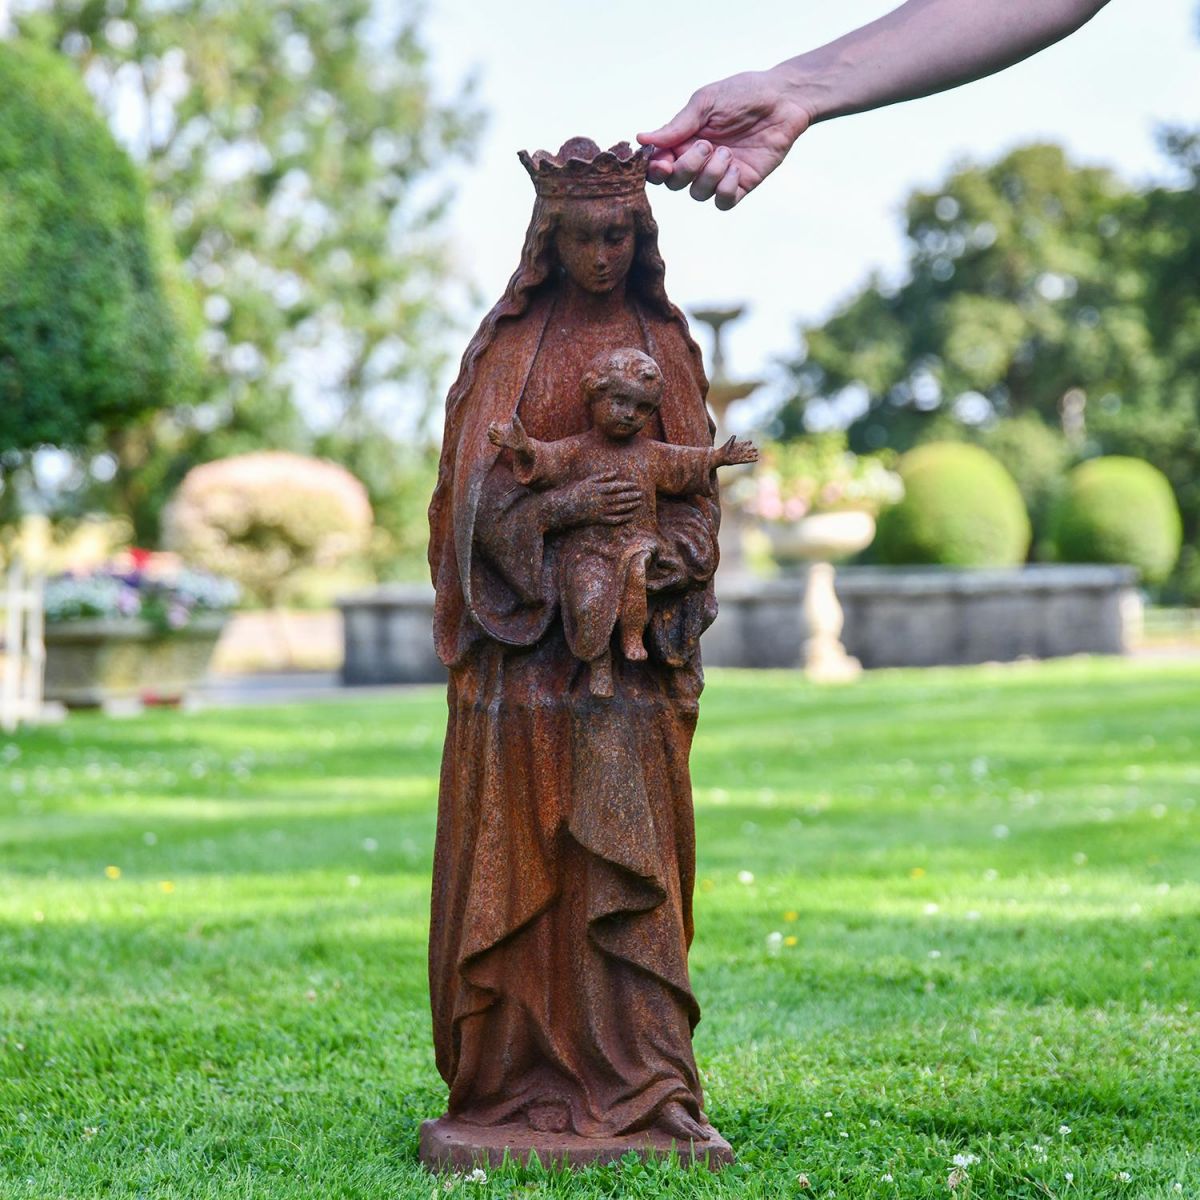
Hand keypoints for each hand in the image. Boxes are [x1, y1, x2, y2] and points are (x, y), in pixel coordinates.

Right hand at [488, 414, 530, 454]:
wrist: (523, 442)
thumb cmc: (521, 433)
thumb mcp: (517, 425)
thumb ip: (515, 420)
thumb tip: (514, 414)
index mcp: (503, 428)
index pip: (493, 425)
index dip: (492, 424)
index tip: (494, 422)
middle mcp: (500, 433)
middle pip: (490, 430)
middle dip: (490, 428)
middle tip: (493, 428)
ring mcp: (500, 439)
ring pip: (490, 436)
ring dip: (490, 434)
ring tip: (495, 433)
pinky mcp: (501, 444)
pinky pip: (493, 442)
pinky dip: (492, 439)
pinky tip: (496, 438)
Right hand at [545, 471, 640, 530]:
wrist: (564, 508)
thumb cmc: (576, 492)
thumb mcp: (587, 481)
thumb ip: (602, 477)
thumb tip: (615, 473)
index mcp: (598, 489)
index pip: (616, 487)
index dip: (627, 486)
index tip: (635, 485)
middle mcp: (600, 500)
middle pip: (620, 498)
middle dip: (632, 496)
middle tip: (641, 494)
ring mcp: (599, 511)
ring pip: (619, 508)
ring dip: (630, 506)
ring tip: (639, 503)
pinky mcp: (597, 520)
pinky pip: (613, 520)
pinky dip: (622, 518)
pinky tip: (630, 516)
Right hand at [636, 67, 812, 208]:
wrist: (783, 99)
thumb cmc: (743, 94)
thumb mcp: (705, 103)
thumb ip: (676, 125)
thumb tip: (642, 138)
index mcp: (684, 140)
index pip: (659, 165)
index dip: (655, 170)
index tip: (662, 162)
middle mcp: (698, 160)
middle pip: (674, 183)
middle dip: (686, 168)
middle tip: (707, 145)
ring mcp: (719, 174)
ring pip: (697, 194)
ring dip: (709, 175)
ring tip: (728, 152)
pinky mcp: (740, 184)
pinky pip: (722, 202)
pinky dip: (725, 188)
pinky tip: (736, 168)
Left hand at [716, 435, 758, 465]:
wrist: (718, 457)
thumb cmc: (722, 451)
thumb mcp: (728, 444)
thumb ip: (732, 440)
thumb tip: (734, 435)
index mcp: (735, 448)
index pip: (742, 445)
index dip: (746, 443)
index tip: (750, 441)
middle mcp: (738, 453)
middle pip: (746, 451)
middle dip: (751, 450)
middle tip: (757, 449)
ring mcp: (738, 457)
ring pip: (747, 456)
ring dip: (752, 455)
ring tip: (757, 454)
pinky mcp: (738, 461)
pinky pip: (745, 460)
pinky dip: (750, 460)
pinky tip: (755, 459)